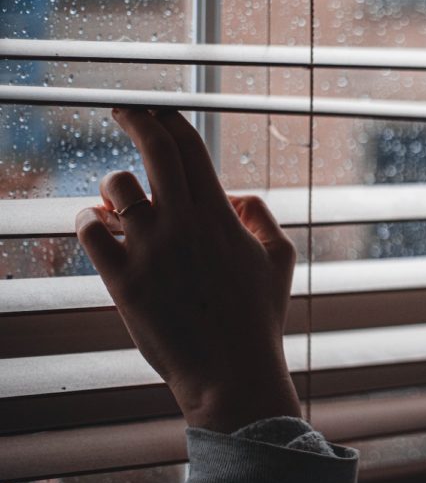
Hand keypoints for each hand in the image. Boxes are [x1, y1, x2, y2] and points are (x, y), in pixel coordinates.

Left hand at [76, 108, 301, 432]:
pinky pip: (89, 231)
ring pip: (117, 188)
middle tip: (124, 110)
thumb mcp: (280, 259)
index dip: (170, 119)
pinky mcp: (123, 279)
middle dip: (136, 119)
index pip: (190, 147)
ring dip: (113, 185)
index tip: (157, 110)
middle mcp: (185, 223)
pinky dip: (89, 221)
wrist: (231, 372)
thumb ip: (261, 217)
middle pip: (155, 150)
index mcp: (221, 215)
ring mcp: (151, 250)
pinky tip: (96, 225)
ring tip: (115, 198)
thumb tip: (236, 194)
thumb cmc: (259, 319)